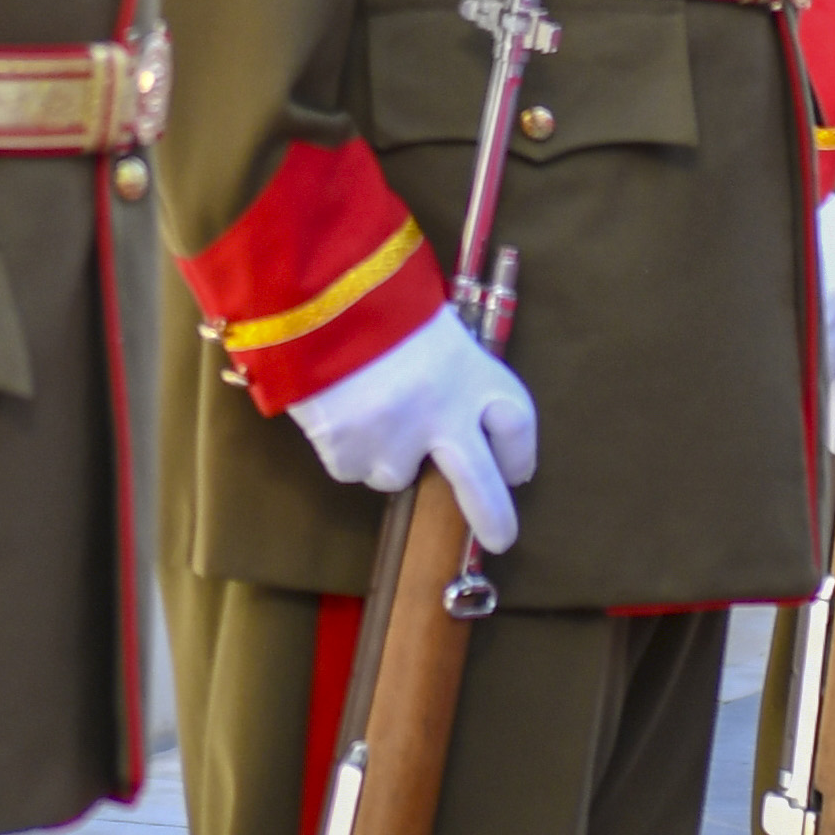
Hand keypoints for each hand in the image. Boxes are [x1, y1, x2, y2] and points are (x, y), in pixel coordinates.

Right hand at [289, 310, 538, 555]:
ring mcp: (392, 439)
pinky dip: (348, 448)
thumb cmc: (384, 304)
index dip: (518, 455)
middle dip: (493, 517)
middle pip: (479, 485)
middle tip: (501, 537)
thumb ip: (457, 379)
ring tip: (368, 407)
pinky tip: (339, 409)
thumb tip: (467, 429)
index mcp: (472, 373)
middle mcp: (441, 414)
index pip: (517, 426)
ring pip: (397, 475)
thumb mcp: (439, 331)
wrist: (317, 297)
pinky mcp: (348, 452)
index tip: (515, 473)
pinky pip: (352, 467)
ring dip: (388, 456)